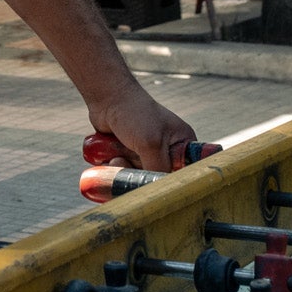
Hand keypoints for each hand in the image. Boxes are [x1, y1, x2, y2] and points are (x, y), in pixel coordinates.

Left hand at [83, 78, 197, 172]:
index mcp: (183, 144)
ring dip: (124, 170)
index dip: (168, 181)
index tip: (150, 181)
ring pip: (139, 177)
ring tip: (117, 156)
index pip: (184, 173)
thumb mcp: (151, 144)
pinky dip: (117, 168)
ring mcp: (148, 153)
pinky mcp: (131, 154)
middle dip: (139, 173)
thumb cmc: (135, 113)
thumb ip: (159, 168)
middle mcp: (168, 150)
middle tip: (128, 160)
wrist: (108, 99)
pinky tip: (111, 156)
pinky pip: (126, 172)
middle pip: (157, 178)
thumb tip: (160, 191)